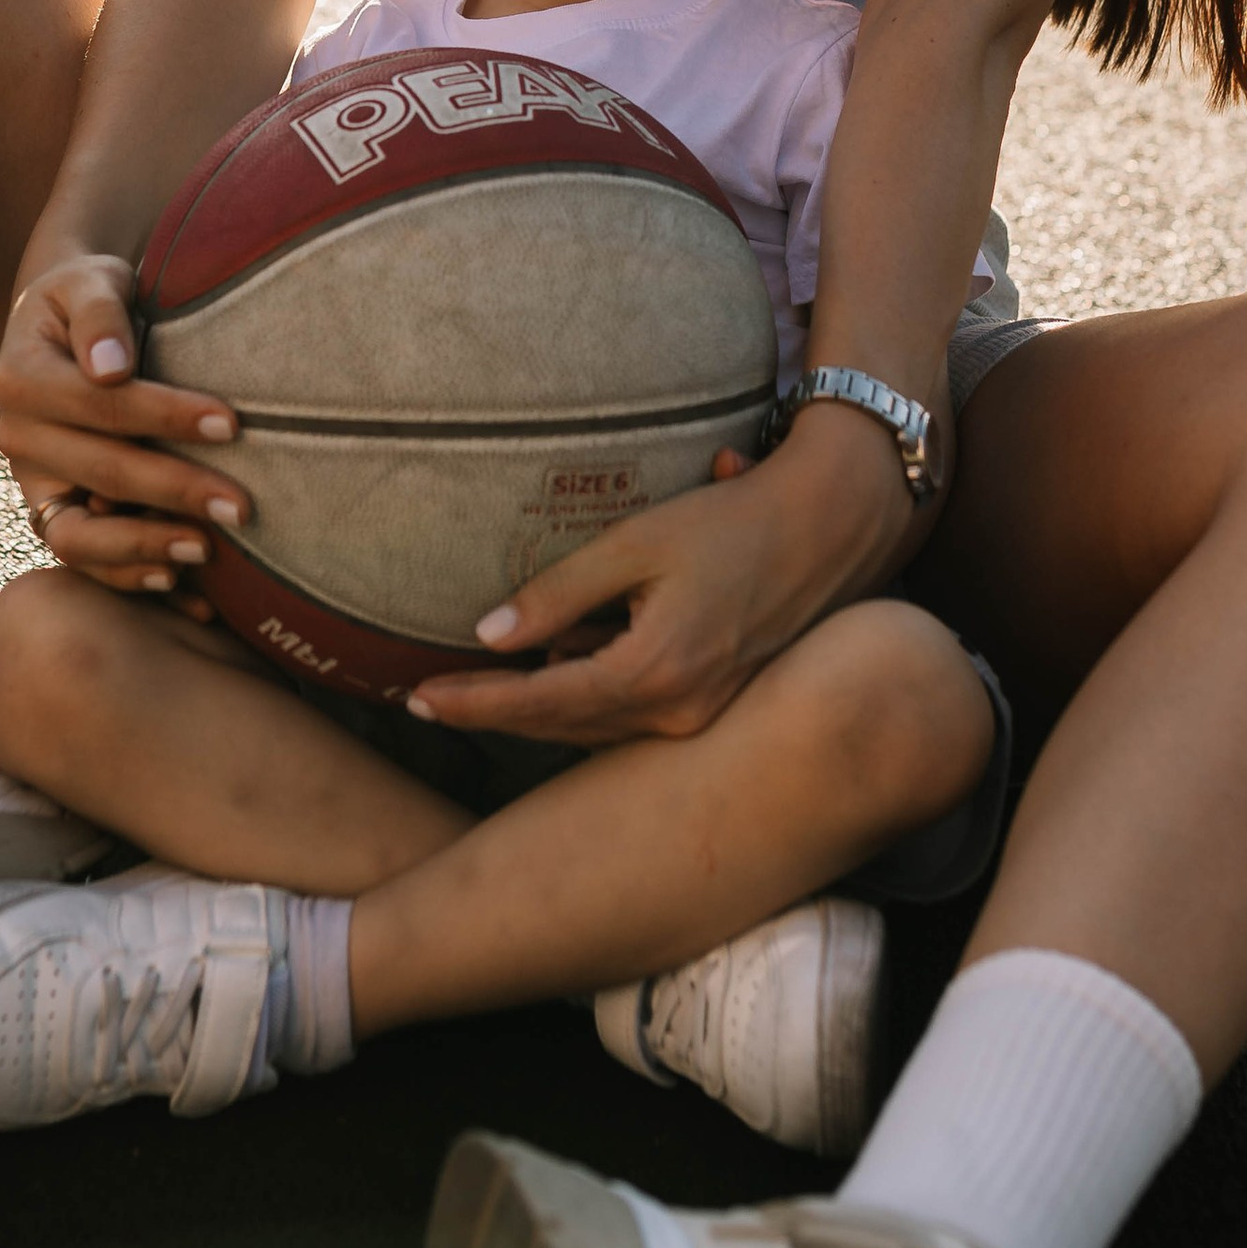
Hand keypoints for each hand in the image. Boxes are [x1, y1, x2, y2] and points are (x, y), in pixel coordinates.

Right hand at [0, 250, 246, 597]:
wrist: (67, 326)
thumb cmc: (90, 297)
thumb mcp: (90, 281)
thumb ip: (100, 313)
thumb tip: (110, 364)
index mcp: (21, 377)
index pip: (101, 404)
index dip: (165, 416)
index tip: (231, 423)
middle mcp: (19, 438)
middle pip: (100, 473)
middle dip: (174, 491)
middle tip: (242, 507)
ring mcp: (35, 485)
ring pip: (77, 538)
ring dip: (143, 549)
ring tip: (206, 553)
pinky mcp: (57, 515)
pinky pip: (89, 561)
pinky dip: (134, 580)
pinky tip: (190, 595)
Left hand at [407, 406, 917, 748]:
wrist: (830, 527)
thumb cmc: (733, 522)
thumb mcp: (636, 543)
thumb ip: (559, 592)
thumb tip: (488, 634)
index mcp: (654, 673)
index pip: (539, 702)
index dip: (473, 702)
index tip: (416, 699)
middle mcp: (677, 711)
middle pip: (560, 725)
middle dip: (491, 712)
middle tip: (423, 701)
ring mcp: (699, 715)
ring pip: (592, 724)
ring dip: (533, 707)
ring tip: (472, 687)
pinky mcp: (711, 702)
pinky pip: (626, 712)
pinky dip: (581, 694)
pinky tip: (550, 666)